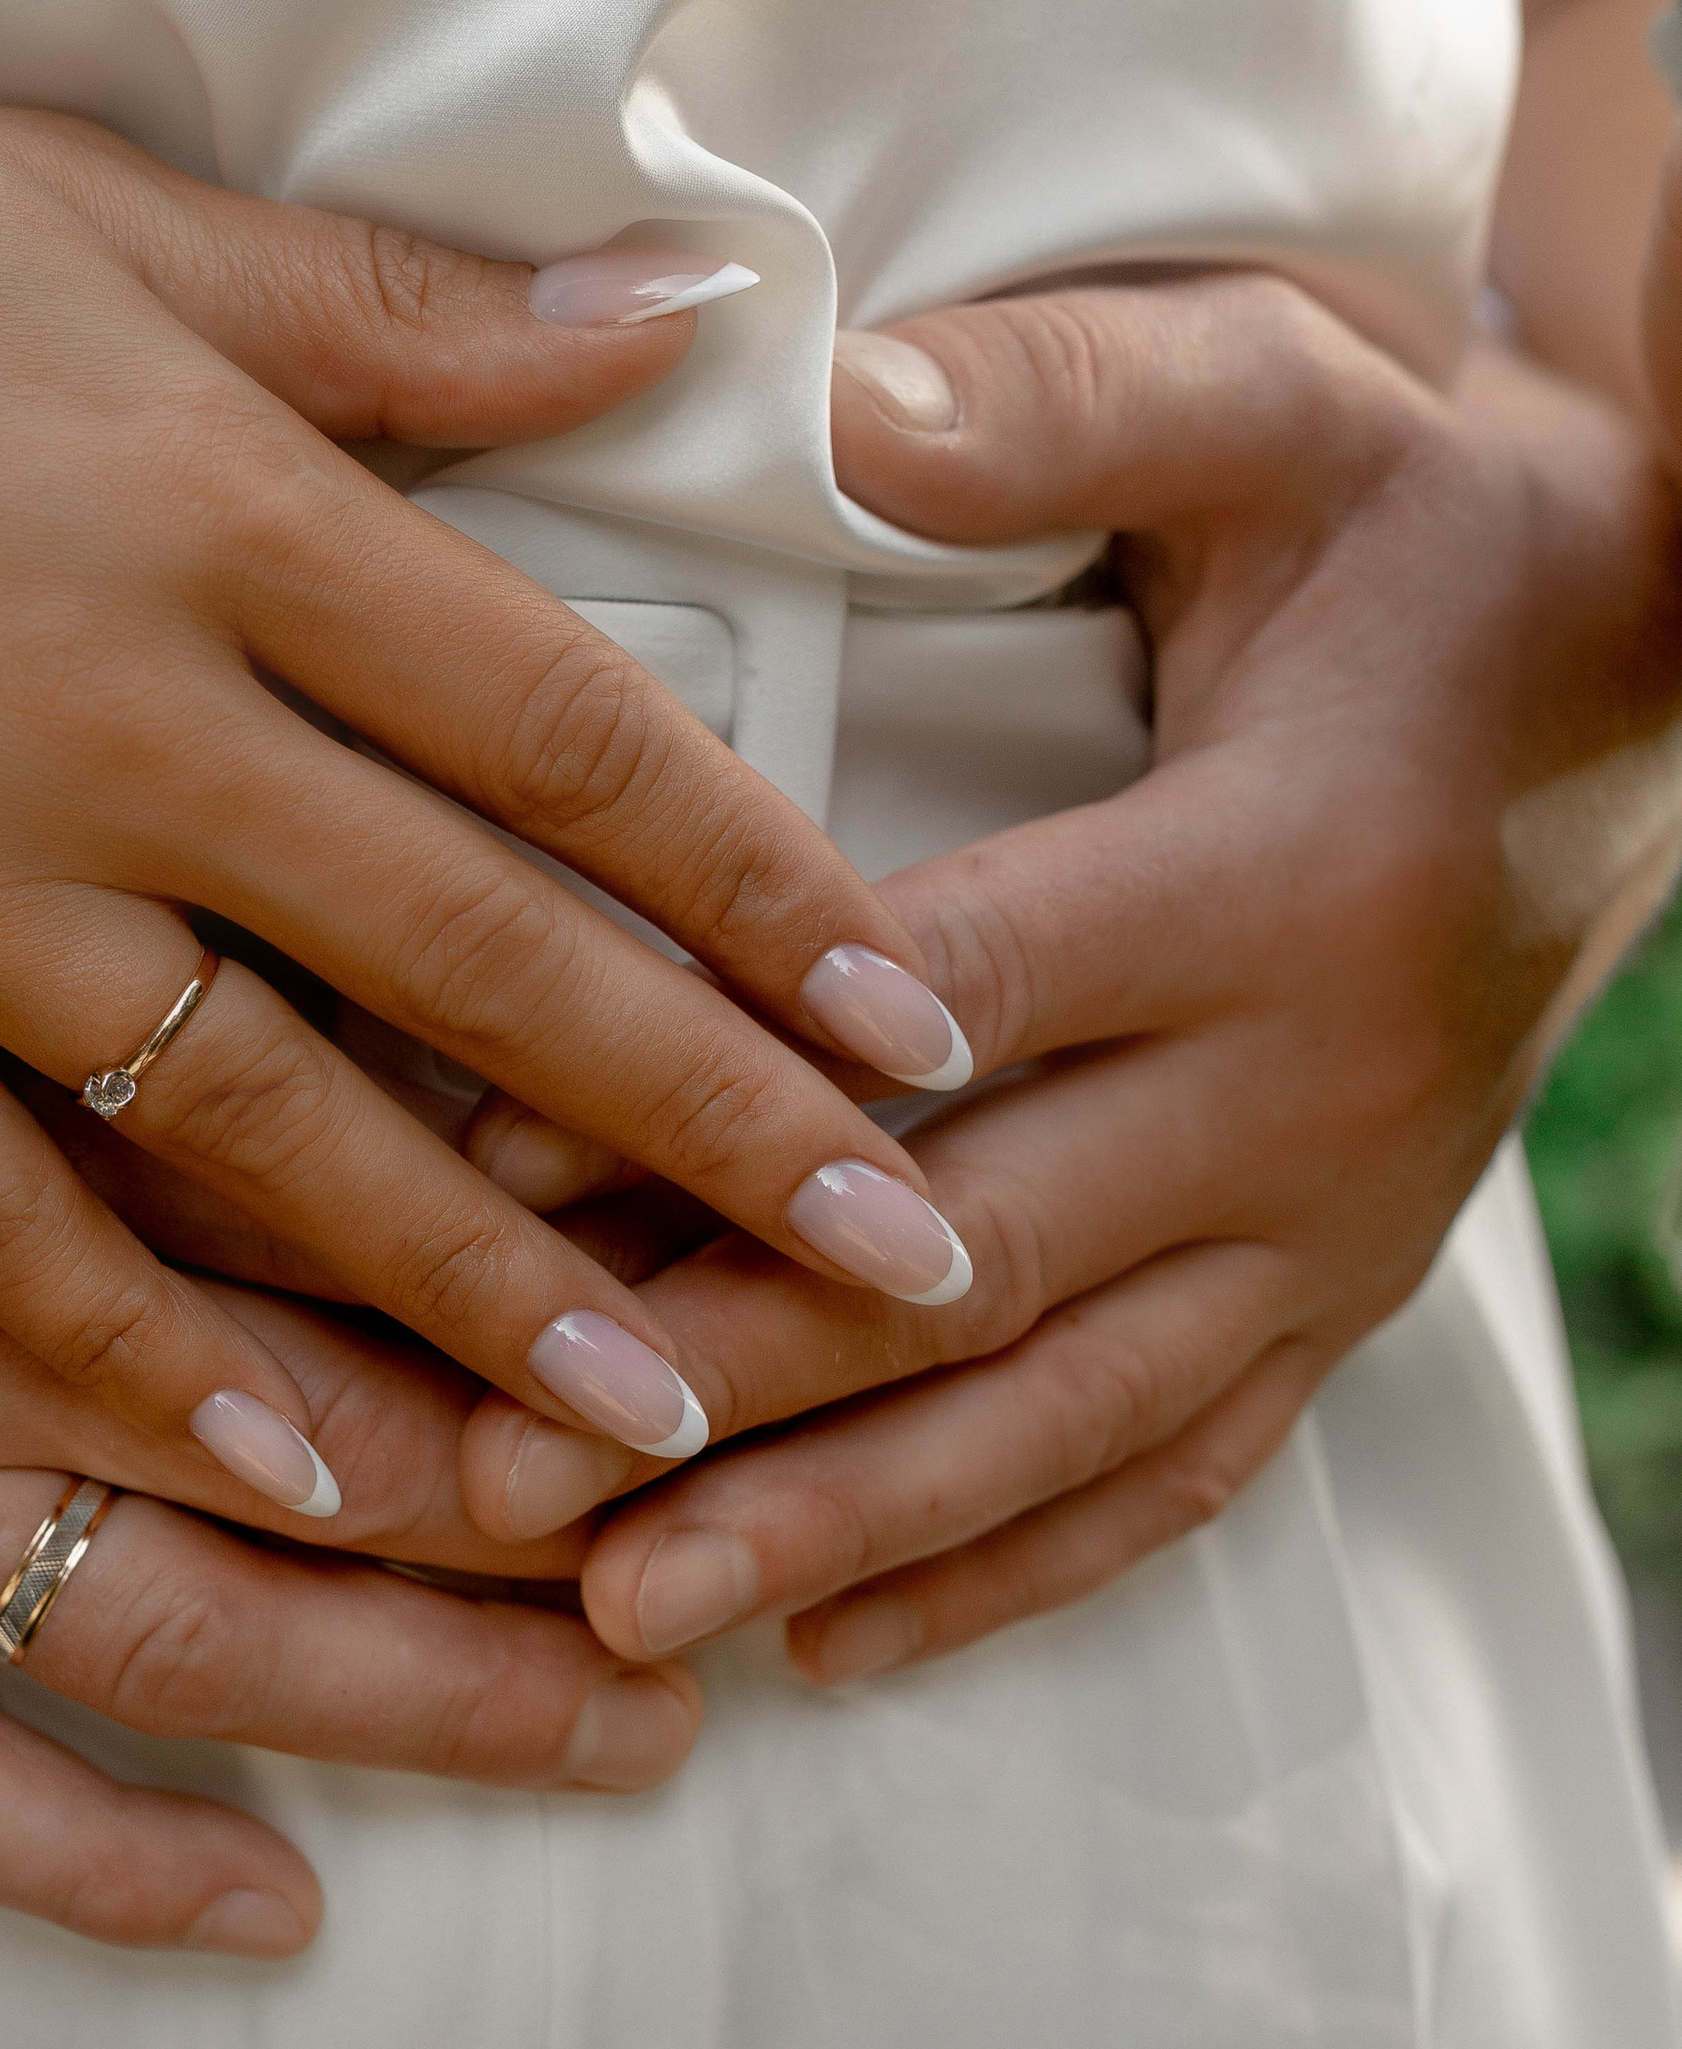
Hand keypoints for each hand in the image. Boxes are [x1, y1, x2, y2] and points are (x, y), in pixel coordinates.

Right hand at [0, 12, 968, 1518]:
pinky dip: (138, 1354)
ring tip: (663, 1429)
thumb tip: (687, 305)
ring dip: (482, 1292)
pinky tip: (294, 1470)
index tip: (920, 1027)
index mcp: (208, 499)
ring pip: (260, 1133)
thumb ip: (401, 307)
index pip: (562, 731)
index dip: (764, 891)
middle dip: (714, 1135)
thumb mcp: (82, 214)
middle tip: (908, 1278)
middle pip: (473, 959)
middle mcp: (94, 707)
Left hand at [454, 269, 1681, 1667]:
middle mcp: (1313, 1089)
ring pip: (1068, 1417)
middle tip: (491, 1477)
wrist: (1658, 669)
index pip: (960, 1000)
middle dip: (733, 1375)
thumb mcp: (1280, 405)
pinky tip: (836, 1645)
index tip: (484, 1163)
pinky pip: (1178, 1474)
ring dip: (843, 1522)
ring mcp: (1336, 1224)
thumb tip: (835, 403)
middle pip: (985, 1260)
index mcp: (1272, 877)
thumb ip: (1064, 404)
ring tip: (627, 1616)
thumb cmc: (1425, 529)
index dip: (721, 1088)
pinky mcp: (1339, 1295)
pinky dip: (1012, 1568)